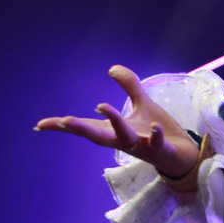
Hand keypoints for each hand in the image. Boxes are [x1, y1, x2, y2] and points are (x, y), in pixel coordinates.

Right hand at [35, 66, 201, 180]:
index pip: (86, 127)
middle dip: (81, 128)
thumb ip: (129, 86)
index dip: (64, 126)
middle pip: (98, 135)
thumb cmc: (158, 132)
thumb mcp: (143, 104)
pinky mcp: (159, 150)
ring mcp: (140, 146)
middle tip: (63, 121)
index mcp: (114, 130)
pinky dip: (154, 136)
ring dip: (113, 123)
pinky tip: (153, 127)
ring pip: (123, 137)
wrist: (183, 154)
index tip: (40, 125)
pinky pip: (155, 143)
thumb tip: (111, 68)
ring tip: (101, 105)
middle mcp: (123, 140)